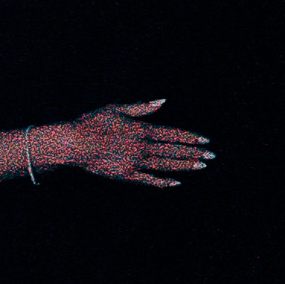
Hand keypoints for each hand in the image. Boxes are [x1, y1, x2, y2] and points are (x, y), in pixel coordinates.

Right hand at [56, 100, 212, 188]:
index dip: (190, 138)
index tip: (205, 141)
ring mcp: (135, 163)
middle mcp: (142, 147)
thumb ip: (141, 107)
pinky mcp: (126, 175)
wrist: (73, 144)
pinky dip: (164, 182)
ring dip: (185, 165)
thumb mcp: (115, 109)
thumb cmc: (91, 123)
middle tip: (211, 155)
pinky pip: (150, 180)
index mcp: (141, 130)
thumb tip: (162, 101)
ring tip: (201, 166)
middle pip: (174, 150)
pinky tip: (176, 182)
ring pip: (166, 165)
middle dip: (194, 153)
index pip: (172, 134)